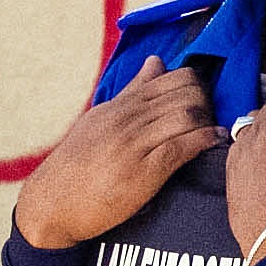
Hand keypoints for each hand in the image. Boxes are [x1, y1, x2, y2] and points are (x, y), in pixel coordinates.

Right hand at [14, 56, 225, 249]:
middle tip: (211, 118)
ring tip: (213, 131)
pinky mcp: (143, 171)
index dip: (194, 85)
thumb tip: (156, 61)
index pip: (170, 77)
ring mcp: (134, 143)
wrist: (52, 204)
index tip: (201, 101)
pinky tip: (214, 142)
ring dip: (209, 121)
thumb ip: (131, 91)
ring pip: (187, 114)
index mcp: (118, 106)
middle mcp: (127, 119)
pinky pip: (183, 145)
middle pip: (185, 93)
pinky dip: (205, 140)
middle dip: (207, 102)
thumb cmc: (76, 165)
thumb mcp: (99, 120)